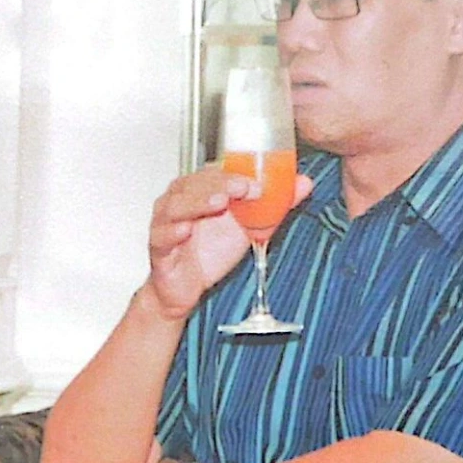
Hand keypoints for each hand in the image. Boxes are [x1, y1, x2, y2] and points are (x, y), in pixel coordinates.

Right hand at [145, 167, 312, 318]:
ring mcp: (165, 223)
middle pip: (194, 184)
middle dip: (219, 184)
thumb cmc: (209, 252)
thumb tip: (304, 183)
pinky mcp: (158, 248)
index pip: (214, 172)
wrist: (185, 289)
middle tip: (241, 189)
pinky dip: (172, 231)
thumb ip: (273, 205)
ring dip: (197, 202)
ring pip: (175, 205)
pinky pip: (161, 236)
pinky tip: (185, 229)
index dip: (234, 174)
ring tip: (218, 203)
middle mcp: (179, 201)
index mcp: (199, 190)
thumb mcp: (247, 226)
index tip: (256, 181)